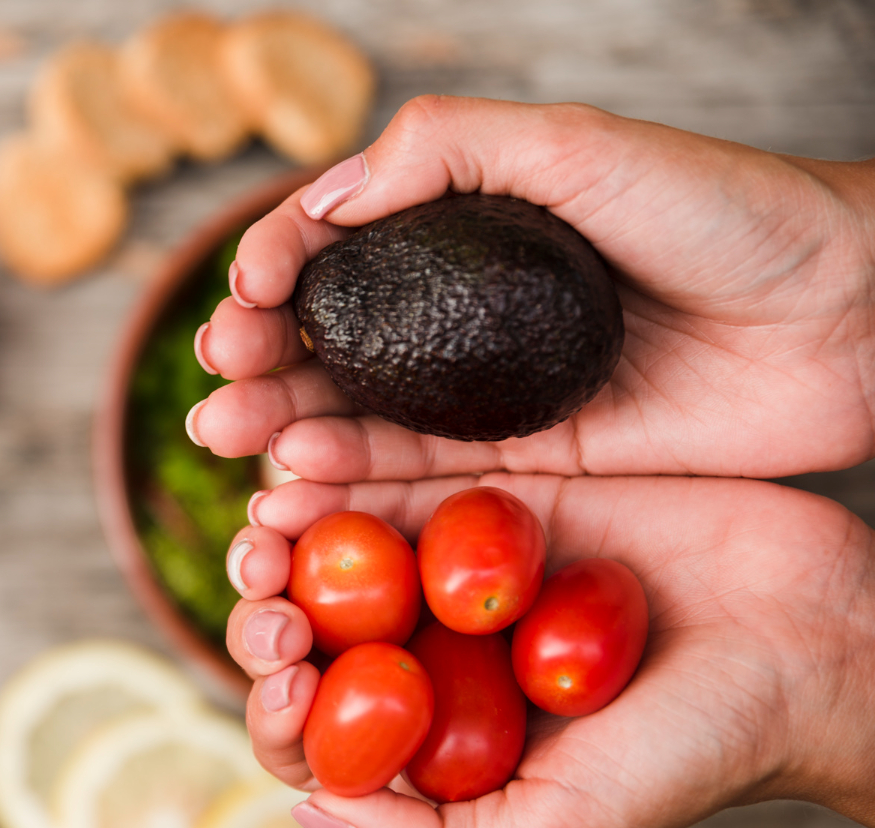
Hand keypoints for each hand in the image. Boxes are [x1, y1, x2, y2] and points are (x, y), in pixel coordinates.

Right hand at [189, 97, 874, 481]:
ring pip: (353, 411)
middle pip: (326, 337)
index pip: (335, 242)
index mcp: (463, 224)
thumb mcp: (577, 145)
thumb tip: (323, 201)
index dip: (273, 266)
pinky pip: (414, 475)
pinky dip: (346, 479)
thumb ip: (446, 148)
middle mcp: (461, 309)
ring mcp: (485, 390)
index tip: (245, 295)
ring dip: (278, 422)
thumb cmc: (724, 210)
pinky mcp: (519, 465)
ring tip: (227, 432)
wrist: (844, 317)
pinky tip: (298, 475)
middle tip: (220, 379)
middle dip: (256, 354)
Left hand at [225, 473, 874, 827]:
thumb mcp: (563, 827)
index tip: (286, 678)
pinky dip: (348, 475)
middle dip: (267, 617)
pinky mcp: (496, 497)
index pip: (319, 735)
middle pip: (315, 637)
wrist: (811, 642)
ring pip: (341, 556)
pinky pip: (404, 481)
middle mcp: (435, 657)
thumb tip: (310, 815)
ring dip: (287, 541)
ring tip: (265, 528)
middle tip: (264, 596)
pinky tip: (305, 469)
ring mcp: (458, 574)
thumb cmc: (694, 752)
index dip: (279, 709)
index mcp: (434, 741)